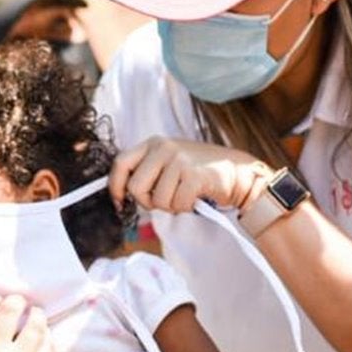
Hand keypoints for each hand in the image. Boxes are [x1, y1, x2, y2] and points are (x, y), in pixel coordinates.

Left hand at [111, 137, 269, 213]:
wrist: (236, 171)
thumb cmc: (199, 171)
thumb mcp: (168, 163)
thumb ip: (147, 172)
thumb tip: (122, 194)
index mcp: (153, 144)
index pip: (121, 163)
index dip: (115, 186)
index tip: (119, 201)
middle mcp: (163, 148)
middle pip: (136, 187)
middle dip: (148, 201)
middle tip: (165, 200)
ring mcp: (178, 160)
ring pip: (157, 200)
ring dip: (171, 206)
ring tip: (183, 195)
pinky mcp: (193, 174)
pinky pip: (177, 204)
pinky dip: (185, 208)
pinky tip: (194, 198)